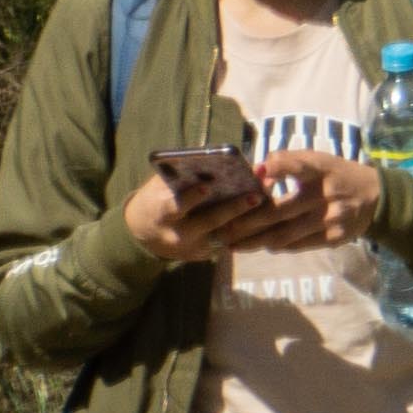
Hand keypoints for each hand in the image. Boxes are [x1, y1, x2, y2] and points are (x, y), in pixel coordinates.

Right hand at [122, 163, 274, 262]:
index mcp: (162, 214)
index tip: (207, 186)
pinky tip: (268, 210)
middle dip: (234, 209)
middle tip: (255, 195)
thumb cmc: (158, 198)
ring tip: (267, 198)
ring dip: (250, 218)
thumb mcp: (161, 186)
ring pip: (227, 235)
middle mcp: (179, 235)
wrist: (144, 233)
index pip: (175, 207)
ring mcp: (195, 248)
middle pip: (210, 223)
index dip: (191, 198)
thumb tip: (222, 158)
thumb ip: (183, 175)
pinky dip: (251, 227)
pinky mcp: (208, 255)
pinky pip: (234, 242)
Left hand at [245, 153, 382, 249]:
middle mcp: (328, 193)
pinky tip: (262, 245)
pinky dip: (278, 245)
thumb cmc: (336, 175)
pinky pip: (299, 245)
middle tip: (221, 230)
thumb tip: (253, 173)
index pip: (299, 165)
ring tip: (233, 245)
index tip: (257, 171)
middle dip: (246, 223)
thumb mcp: (318, 160)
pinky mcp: (336, 237)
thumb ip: (287, 162)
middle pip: (279, 211)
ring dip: (255, 241)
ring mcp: (333, 217)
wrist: (378, 197)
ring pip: (285, 234)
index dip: (279, 167)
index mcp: (322, 168)